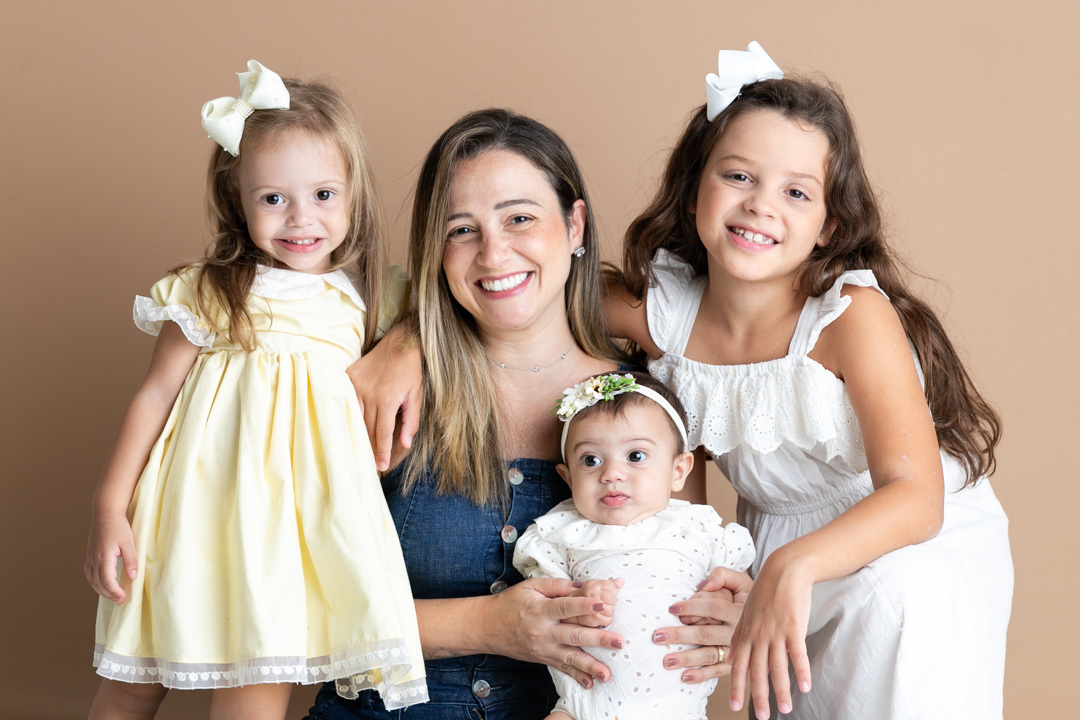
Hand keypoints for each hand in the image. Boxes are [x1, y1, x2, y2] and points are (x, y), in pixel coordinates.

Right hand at [84, 511, 137, 602]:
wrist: (105, 514)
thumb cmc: (118, 526)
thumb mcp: (129, 542)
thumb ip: (131, 560)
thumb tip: (133, 577)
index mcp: (104, 557)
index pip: (107, 581)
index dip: (115, 592)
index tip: (124, 598)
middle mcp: (94, 560)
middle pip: (99, 584)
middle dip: (109, 594)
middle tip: (120, 600)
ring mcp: (90, 558)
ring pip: (92, 580)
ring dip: (101, 590)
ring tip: (113, 595)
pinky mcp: (89, 555)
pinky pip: (89, 574)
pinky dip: (95, 582)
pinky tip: (102, 584)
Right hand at [347, 323, 421, 471]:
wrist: (399, 342)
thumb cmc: (410, 370)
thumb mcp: (417, 395)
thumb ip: (411, 421)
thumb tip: (406, 444)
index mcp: (387, 399)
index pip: (383, 433)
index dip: (382, 452)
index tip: (381, 467)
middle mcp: (369, 393)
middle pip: (367, 429)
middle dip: (369, 449)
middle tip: (371, 466)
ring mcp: (356, 385)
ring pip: (355, 418)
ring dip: (358, 435)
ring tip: (360, 452)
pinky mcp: (349, 378)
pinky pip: (347, 402)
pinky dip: (349, 416)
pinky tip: (350, 428)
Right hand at [491, 577, 624, 688]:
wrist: (487, 627)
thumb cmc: (510, 602)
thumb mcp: (530, 586)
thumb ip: (557, 585)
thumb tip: (584, 586)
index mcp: (540, 609)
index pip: (565, 607)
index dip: (583, 605)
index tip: (602, 604)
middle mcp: (543, 631)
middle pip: (573, 635)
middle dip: (598, 639)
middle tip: (618, 642)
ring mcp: (543, 648)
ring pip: (570, 657)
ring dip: (591, 665)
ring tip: (607, 673)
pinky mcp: (543, 658)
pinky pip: (562, 668)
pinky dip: (577, 677)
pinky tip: (590, 683)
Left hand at [652, 566, 752, 683]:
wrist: (772, 623)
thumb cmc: (747, 599)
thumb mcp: (741, 581)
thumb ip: (723, 576)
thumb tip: (703, 584)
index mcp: (738, 610)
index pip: (713, 607)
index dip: (692, 607)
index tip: (672, 608)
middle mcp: (737, 632)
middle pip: (705, 633)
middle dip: (680, 635)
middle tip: (658, 636)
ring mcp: (735, 651)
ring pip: (708, 654)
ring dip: (687, 659)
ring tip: (666, 660)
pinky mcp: (734, 665)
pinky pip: (716, 671)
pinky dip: (701, 675)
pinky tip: (684, 677)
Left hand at [728, 557, 812, 718]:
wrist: (784, 571)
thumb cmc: (766, 592)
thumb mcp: (745, 612)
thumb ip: (738, 637)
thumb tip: (730, 658)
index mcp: (746, 633)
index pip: (739, 666)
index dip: (737, 687)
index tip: (734, 706)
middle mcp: (758, 635)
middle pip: (757, 671)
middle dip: (758, 696)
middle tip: (761, 717)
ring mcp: (775, 632)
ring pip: (777, 666)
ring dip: (781, 690)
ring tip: (785, 709)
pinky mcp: (793, 627)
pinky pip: (797, 653)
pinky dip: (801, 671)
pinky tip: (804, 687)